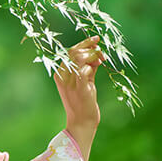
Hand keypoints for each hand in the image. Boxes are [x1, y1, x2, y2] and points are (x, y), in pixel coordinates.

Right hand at [54, 35, 103, 157]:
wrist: (82, 121)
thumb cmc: (84, 101)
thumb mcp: (86, 81)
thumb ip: (89, 67)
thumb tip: (98, 54)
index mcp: (60, 73)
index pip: (69, 52)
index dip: (83, 43)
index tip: (96, 39)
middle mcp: (62, 76)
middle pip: (73, 52)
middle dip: (89, 46)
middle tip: (101, 48)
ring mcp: (70, 82)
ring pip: (78, 58)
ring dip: (92, 54)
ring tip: (101, 58)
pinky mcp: (79, 88)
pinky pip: (85, 70)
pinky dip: (93, 64)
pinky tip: (99, 65)